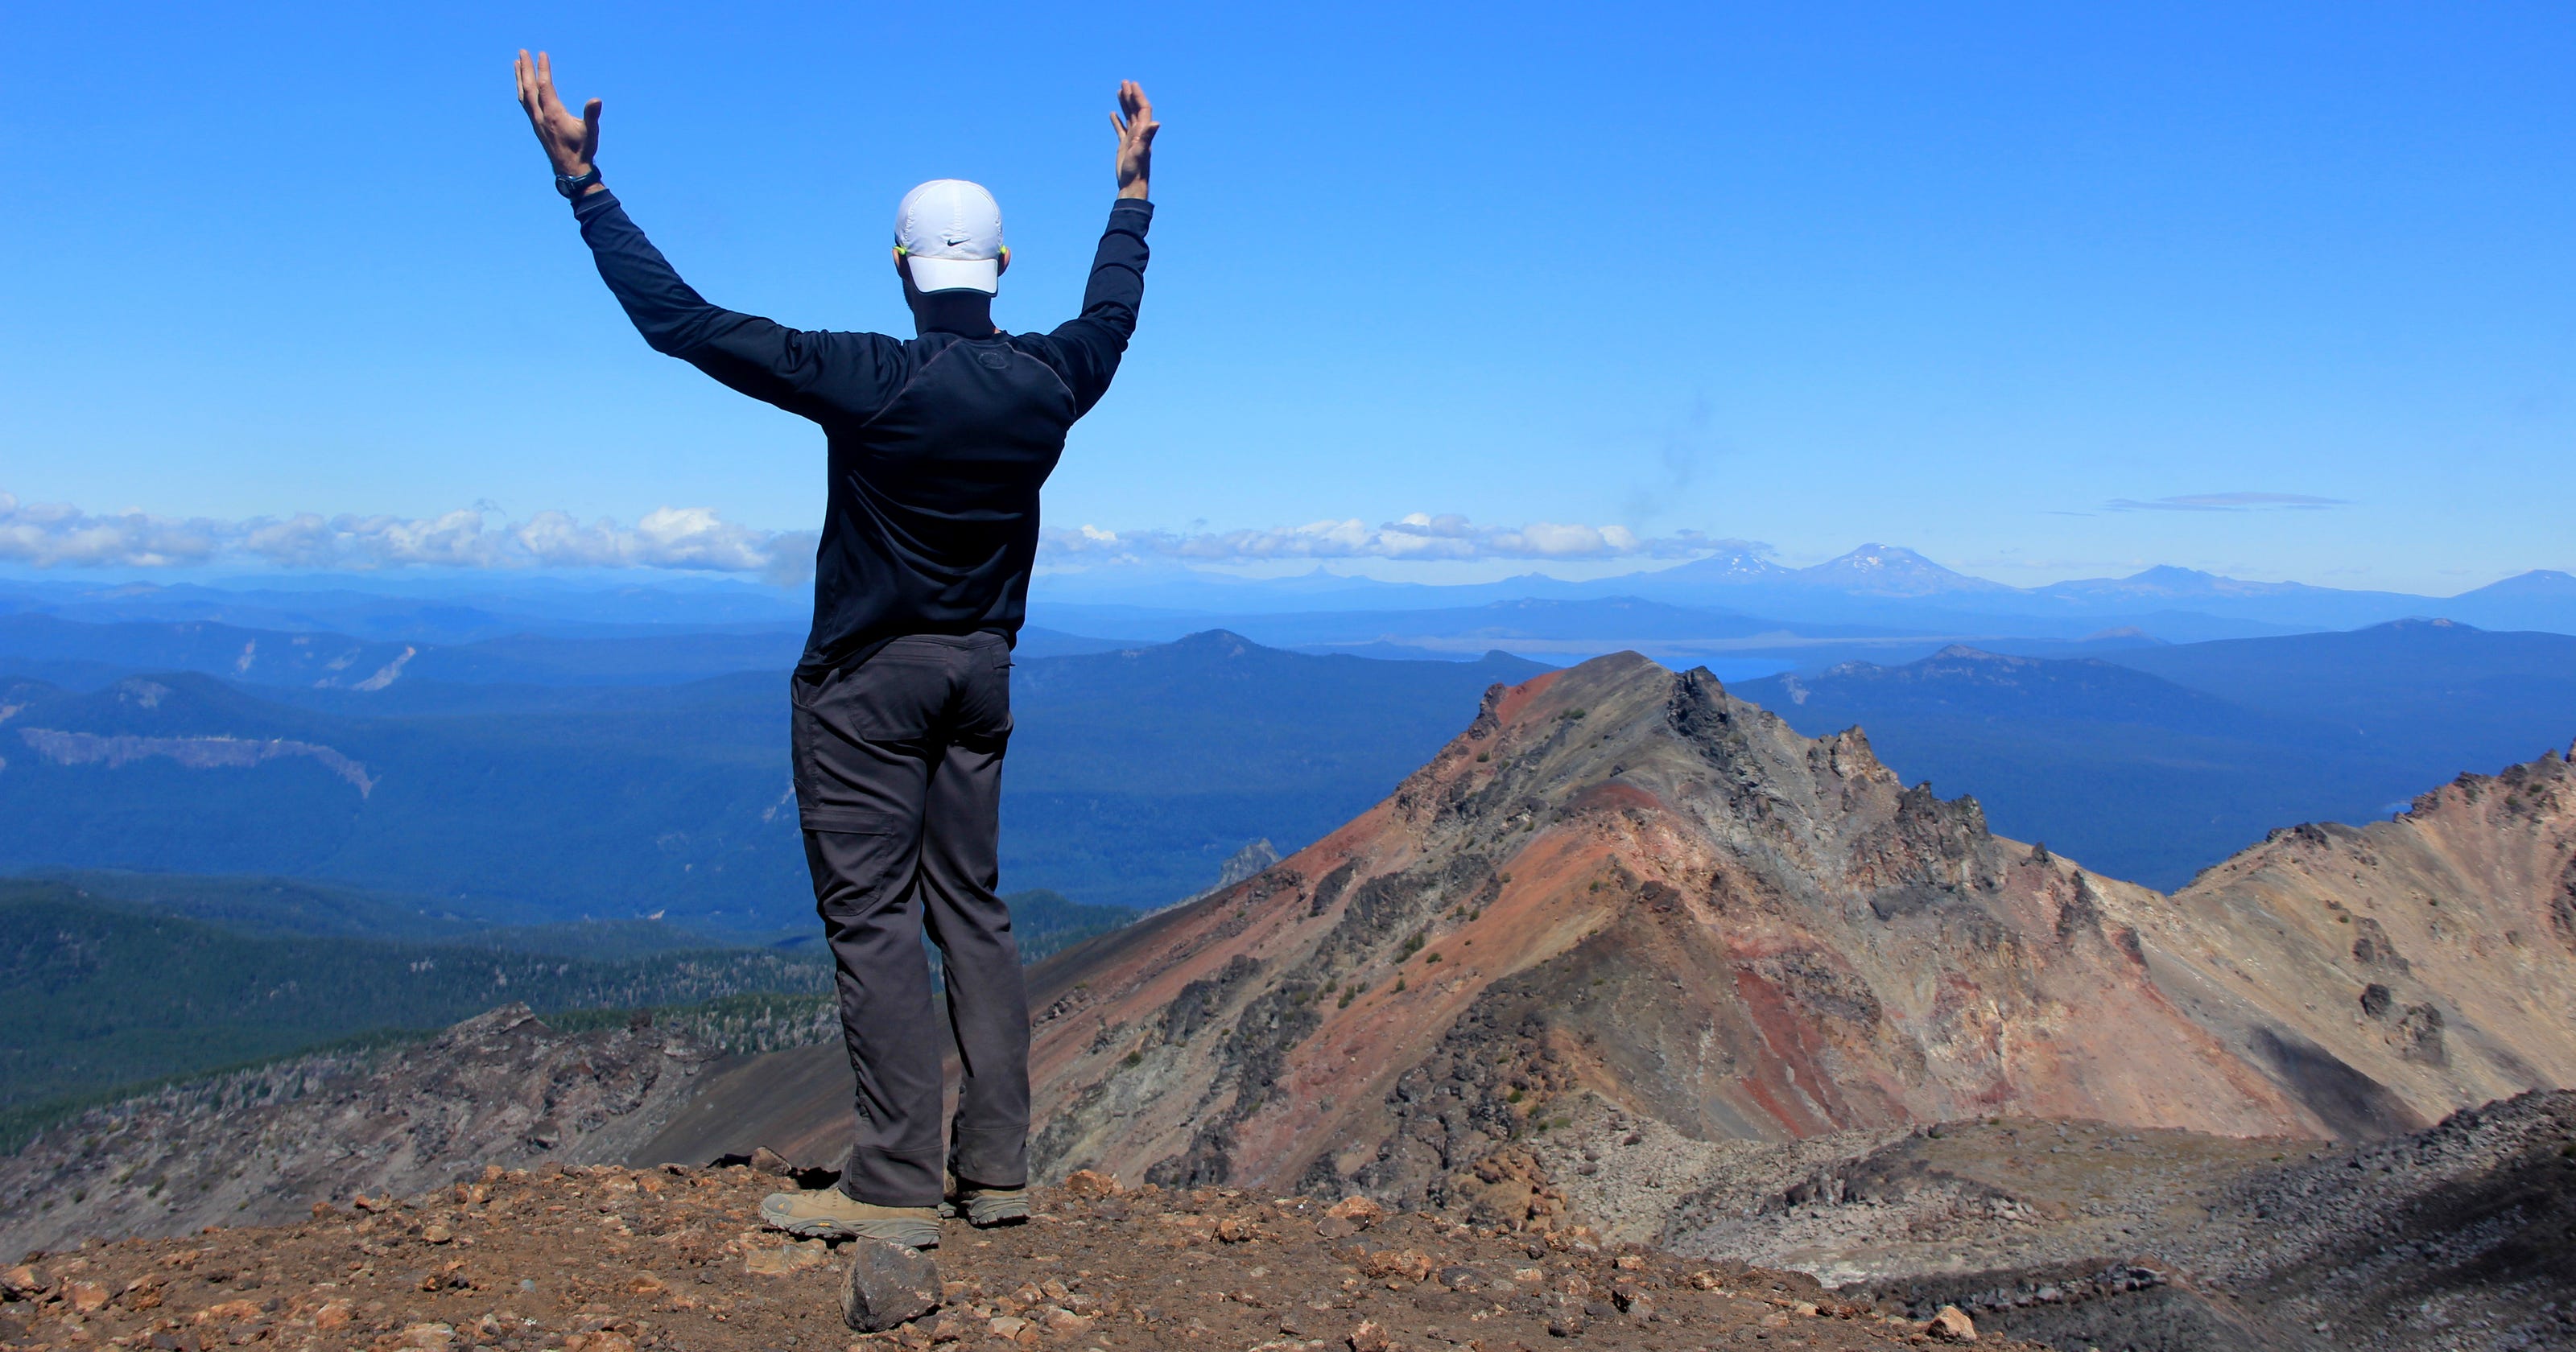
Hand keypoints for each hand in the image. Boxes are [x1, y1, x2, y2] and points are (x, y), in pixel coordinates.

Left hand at [513, 50, 600, 183]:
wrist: (571, 170)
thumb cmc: (582, 149)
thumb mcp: (590, 131)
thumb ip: (591, 115)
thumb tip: (596, 100)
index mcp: (553, 115)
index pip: (544, 86)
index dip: (542, 69)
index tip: (541, 54)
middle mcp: (540, 116)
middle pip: (529, 87)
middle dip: (525, 68)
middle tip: (522, 51)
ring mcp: (536, 121)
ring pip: (524, 95)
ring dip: (520, 78)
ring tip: (517, 63)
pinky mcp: (536, 125)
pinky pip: (525, 103)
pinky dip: (522, 90)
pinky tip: (523, 87)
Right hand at [1110, 80, 1157, 199]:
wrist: (1132, 183)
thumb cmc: (1137, 169)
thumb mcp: (1141, 151)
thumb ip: (1147, 136)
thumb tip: (1156, 123)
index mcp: (1143, 131)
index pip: (1143, 108)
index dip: (1138, 95)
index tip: (1132, 84)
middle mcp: (1139, 133)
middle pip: (1135, 109)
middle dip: (1130, 95)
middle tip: (1124, 82)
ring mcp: (1132, 138)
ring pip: (1128, 116)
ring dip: (1124, 104)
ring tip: (1119, 91)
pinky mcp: (1125, 145)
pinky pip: (1120, 129)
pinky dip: (1117, 120)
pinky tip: (1112, 114)